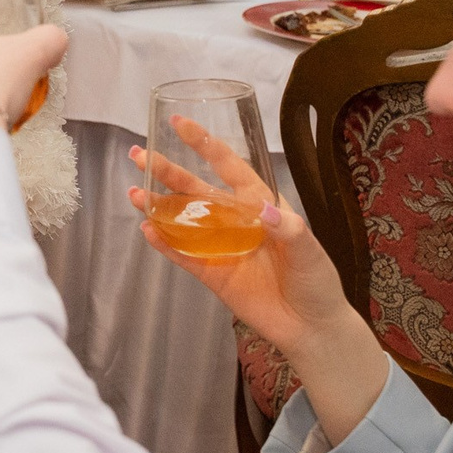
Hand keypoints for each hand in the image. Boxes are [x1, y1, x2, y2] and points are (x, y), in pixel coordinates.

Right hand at [130, 118, 391, 437]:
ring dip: (159, 206)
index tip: (178, 123)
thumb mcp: (310, 251)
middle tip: (139, 154)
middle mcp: (235, 221)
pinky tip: (148, 230)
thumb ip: (289, 229)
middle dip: (167, 171)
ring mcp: (220, 248)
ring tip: (135, 192)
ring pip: (183, 221)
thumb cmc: (317, 281)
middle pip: (195, 190)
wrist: (312, 328)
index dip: (204, 145)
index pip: (229, 167)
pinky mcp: (212, 275)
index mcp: (260, 205)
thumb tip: (265, 211)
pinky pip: (183, 256)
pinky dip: (165, 243)